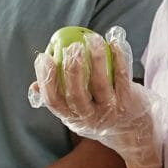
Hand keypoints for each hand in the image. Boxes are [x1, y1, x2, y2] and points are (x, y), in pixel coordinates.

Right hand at [28, 27, 162, 167]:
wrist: (132, 128)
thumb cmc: (97, 111)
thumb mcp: (77, 112)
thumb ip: (60, 97)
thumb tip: (35, 85)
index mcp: (72, 117)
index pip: (53, 100)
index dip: (46, 79)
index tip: (44, 56)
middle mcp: (89, 118)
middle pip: (75, 94)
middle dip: (71, 69)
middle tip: (71, 46)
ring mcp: (109, 111)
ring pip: (100, 84)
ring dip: (96, 59)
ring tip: (92, 38)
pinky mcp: (127, 102)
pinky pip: (121, 77)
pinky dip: (118, 58)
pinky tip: (114, 43)